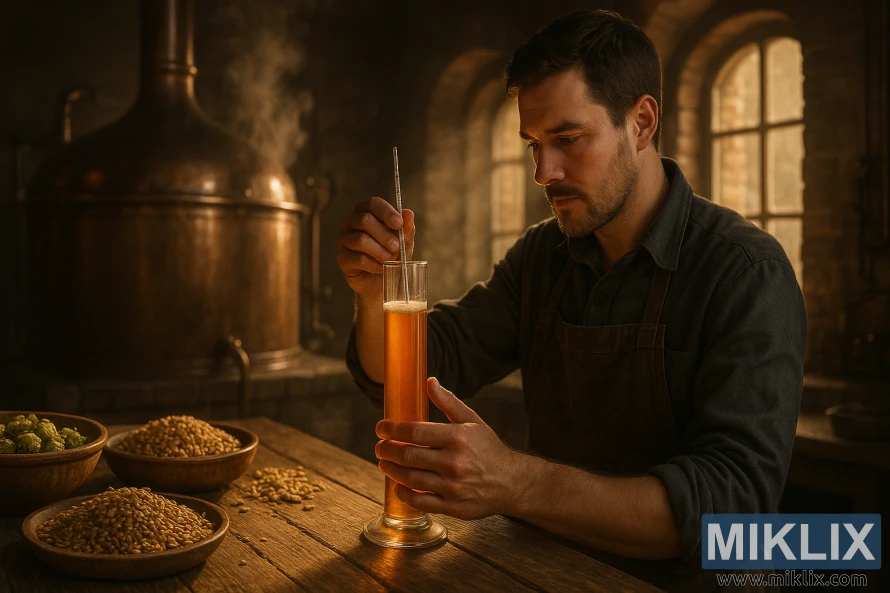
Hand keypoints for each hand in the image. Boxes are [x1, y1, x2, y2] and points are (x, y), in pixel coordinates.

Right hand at [336, 197, 414, 300]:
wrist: (382, 282)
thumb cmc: (392, 256)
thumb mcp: (404, 242)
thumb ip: (406, 229)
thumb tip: (408, 213)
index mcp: (366, 212)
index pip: (372, 203)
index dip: (386, 212)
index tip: (399, 223)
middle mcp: (351, 222)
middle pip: (364, 220)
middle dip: (384, 235)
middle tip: (396, 247)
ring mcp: (344, 240)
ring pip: (360, 240)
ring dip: (380, 251)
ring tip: (390, 259)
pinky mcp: (342, 258)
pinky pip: (358, 258)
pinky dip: (374, 265)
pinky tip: (381, 268)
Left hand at [375, 377, 521, 520]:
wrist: (512, 482)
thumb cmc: (489, 448)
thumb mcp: (472, 420)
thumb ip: (448, 402)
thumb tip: (429, 381)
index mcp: (458, 437)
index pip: (415, 432)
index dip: (392, 430)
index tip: (380, 428)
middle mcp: (455, 462)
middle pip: (408, 456)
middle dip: (387, 450)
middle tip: (379, 447)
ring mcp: (454, 487)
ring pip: (410, 479)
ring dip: (391, 471)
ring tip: (384, 463)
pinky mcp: (454, 507)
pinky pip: (420, 502)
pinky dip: (404, 494)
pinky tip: (398, 486)